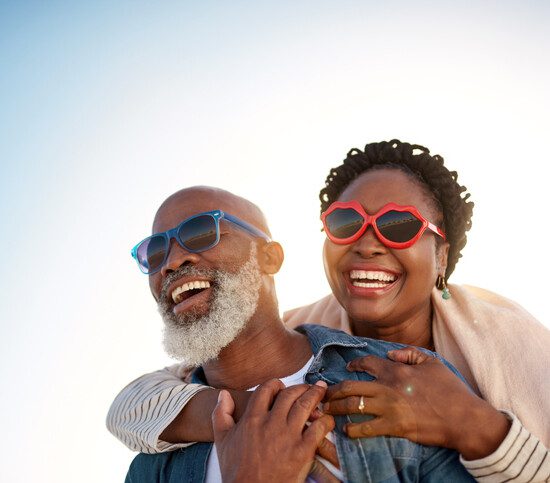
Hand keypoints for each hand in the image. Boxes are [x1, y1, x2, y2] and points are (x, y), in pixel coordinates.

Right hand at [212, 379, 335, 481]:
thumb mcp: (222, 440)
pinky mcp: (303, 451)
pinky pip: (318, 429)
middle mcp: (271, 423)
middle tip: (308, 386)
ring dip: (315, 395)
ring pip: (305, 405)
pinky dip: (325, 420)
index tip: (281, 386)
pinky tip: (327, 419)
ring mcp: (288, 436)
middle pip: (290, 394)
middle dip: (301, 387)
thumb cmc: (236, 471)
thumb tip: (223, 395)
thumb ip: (221, 414)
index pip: (267, 389)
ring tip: (321, 390)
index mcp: (252, 418)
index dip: (276, 384)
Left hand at [323, 347, 509, 459]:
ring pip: (353, 406)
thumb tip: (391, 353)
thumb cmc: (450, 389)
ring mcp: (389, 408)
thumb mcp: (432, 362)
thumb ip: (410, 354)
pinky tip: (346, 429)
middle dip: (334, 390)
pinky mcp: (394, 427)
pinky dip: (353, 429)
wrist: (464, 418)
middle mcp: (388, 387)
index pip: (367, 363)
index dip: (354, 364)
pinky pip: (366, 428)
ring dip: (336, 408)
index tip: (347, 368)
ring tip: (327, 411)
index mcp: (396, 370)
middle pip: (351, 386)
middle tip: (324, 394)